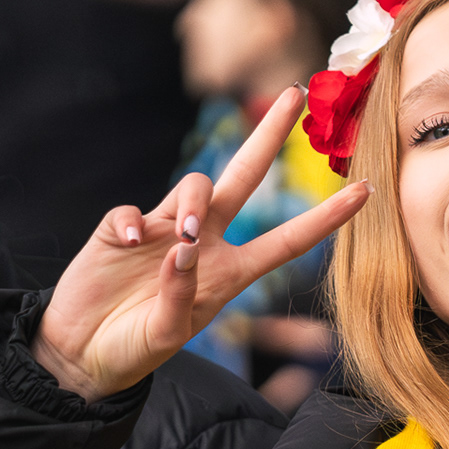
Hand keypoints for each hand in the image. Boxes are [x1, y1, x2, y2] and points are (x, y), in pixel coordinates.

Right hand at [34, 86, 371, 400]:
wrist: (82, 354)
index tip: (366, 191)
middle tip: (295, 95)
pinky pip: (134, 212)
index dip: (326, 219)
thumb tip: (183, 248)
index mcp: (227, 273)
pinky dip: (136, 223)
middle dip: (269, 137)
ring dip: (196, 203)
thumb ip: (181, 295)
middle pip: (242, 178)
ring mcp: (162, 231)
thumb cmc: (133, 349)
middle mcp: (201, 243)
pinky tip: (134, 244)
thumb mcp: (167, 334)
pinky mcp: (122, 229)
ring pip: (195, 187)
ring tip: (184, 237)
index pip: (286, 240)